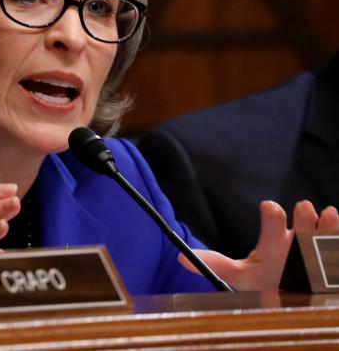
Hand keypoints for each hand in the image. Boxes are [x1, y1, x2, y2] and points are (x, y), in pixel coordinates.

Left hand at [179, 200, 338, 290]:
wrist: (293, 297)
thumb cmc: (266, 283)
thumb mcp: (241, 276)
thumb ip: (216, 265)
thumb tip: (180, 258)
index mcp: (273, 240)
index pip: (272, 220)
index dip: (272, 215)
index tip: (268, 206)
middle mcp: (298, 239)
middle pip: (302, 221)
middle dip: (302, 215)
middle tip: (302, 207)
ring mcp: (318, 248)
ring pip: (322, 231)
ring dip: (324, 224)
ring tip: (324, 214)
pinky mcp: (332, 259)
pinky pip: (337, 244)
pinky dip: (337, 235)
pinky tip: (335, 221)